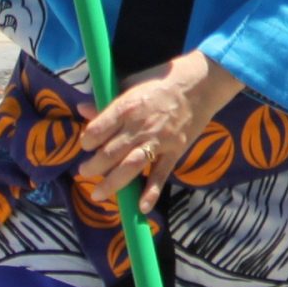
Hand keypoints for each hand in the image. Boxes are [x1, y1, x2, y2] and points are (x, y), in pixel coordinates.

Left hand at [76, 50, 237, 210]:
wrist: (204, 81)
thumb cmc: (165, 78)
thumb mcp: (133, 82)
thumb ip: (108, 100)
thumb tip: (83, 109)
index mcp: (126, 106)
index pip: (96, 131)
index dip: (86, 141)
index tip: (87, 144)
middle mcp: (139, 126)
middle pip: (108, 154)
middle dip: (92, 167)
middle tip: (86, 172)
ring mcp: (158, 140)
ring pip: (129, 167)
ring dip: (111, 184)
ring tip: (98, 194)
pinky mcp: (175, 150)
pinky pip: (161, 174)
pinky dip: (151, 191)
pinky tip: (142, 207)